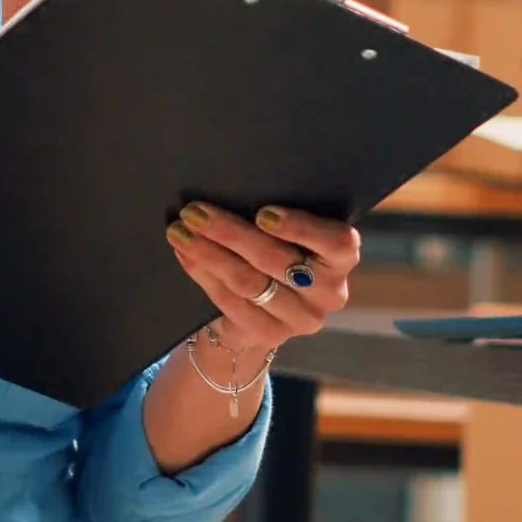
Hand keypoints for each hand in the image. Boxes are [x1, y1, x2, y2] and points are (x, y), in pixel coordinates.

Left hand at [166, 203, 361, 359]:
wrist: (263, 309)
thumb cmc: (278, 251)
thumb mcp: (290, 236)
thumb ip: (276, 220)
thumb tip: (230, 187)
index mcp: (341, 259)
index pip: (337, 243)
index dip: (302, 228)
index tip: (262, 213)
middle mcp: (329, 293)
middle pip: (277, 259)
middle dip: (229, 232)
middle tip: (193, 211)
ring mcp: (299, 319)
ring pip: (248, 280)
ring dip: (208, 252)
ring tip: (179, 231)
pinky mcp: (269, 334)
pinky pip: (230, 300)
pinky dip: (203, 273)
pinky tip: (184, 254)